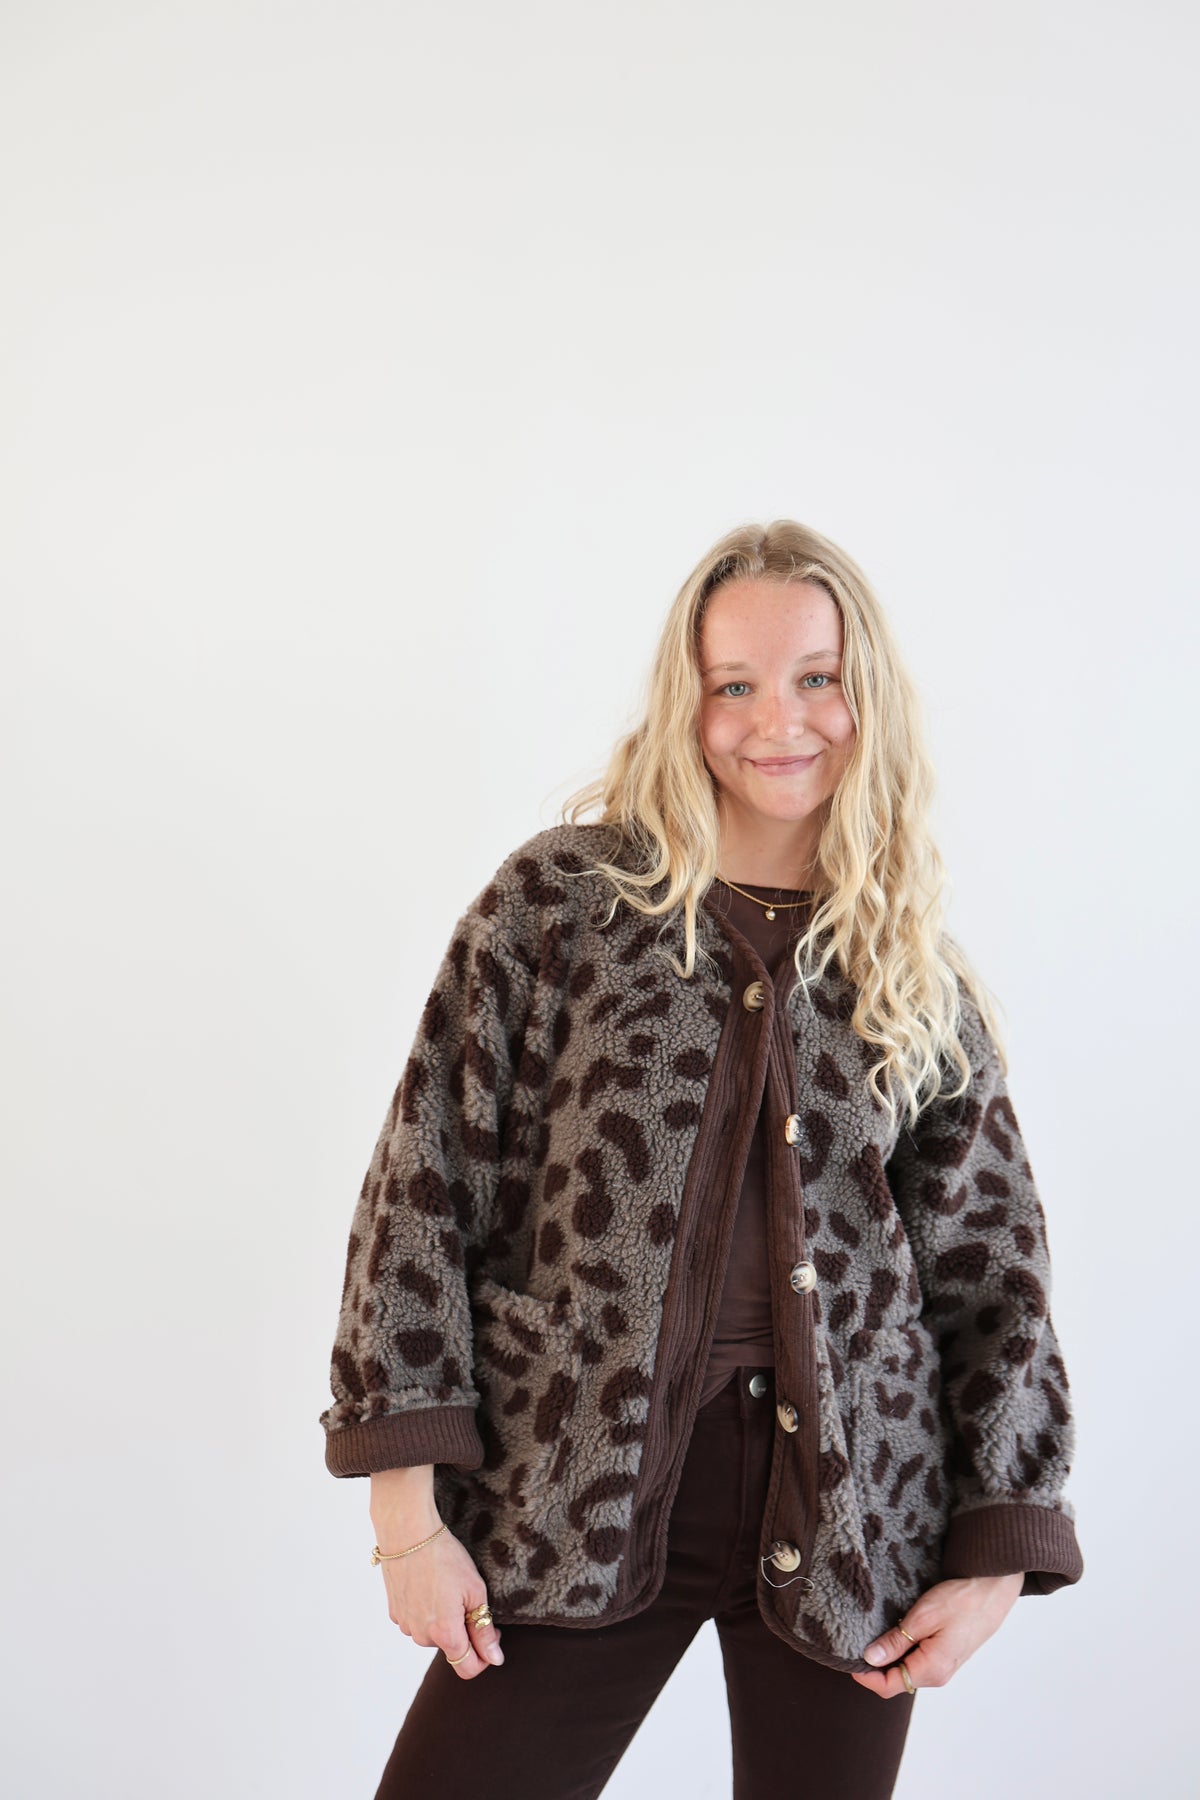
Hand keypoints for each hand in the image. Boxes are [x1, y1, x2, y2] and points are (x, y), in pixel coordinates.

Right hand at [377, 1525, 504, 1680]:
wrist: (408, 1533)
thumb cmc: (444, 1557)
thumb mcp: (475, 1591)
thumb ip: (484, 1630)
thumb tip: (495, 1659)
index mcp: (444, 1633)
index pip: (467, 1668)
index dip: (485, 1656)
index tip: (492, 1632)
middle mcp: (421, 1635)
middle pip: (451, 1648)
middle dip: (464, 1630)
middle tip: (469, 1598)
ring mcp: (405, 1624)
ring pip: (433, 1634)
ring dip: (445, 1620)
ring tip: (447, 1587)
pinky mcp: (395, 1612)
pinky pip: (417, 1621)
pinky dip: (427, 1611)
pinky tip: (430, 1585)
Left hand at [851, 1573, 1023, 1699]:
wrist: (994, 1589)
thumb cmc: (962, 1600)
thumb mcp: (923, 1617)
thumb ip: (896, 1641)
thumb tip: (869, 1659)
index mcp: (931, 1670)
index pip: (887, 1686)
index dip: (864, 1676)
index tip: (847, 1656)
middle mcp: (937, 1675)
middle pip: (894, 1679)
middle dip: (873, 1664)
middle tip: (856, 1638)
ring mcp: (942, 1665)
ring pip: (905, 1668)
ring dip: (887, 1654)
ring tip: (873, 1630)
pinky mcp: (945, 1654)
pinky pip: (916, 1658)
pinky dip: (901, 1648)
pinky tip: (895, 1628)